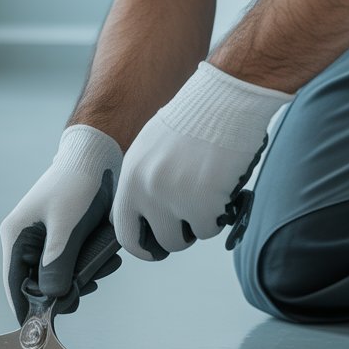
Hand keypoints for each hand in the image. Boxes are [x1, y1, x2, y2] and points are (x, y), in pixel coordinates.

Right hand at [0, 125, 123, 322]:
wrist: (98, 155)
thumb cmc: (78, 184)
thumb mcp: (67, 227)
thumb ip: (57, 265)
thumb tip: (51, 298)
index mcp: (16, 236)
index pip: (13, 283)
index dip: (25, 308)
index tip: (39, 330)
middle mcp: (25, 240)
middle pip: (37, 283)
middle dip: (63, 290)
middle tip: (86, 291)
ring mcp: (44, 239)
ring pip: (57, 275)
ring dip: (81, 277)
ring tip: (104, 268)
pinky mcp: (63, 237)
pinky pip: (71, 262)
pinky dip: (88, 266)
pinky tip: (106, 260)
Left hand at [111, 62, 291, 260]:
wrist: (225, 100)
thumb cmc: (195, 120)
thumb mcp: (152, 149)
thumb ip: (144, 181)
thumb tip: (144, 214)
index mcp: (131, 176)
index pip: (123, 228)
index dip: (139, 245)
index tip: (152, 249)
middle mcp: (147, 189)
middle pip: (158, 240)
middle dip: (175, 239)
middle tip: (189, 226)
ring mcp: (174, 197)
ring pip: (184, 239)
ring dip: (198, 228)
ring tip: (208, 203)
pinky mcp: (203, 202)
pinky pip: (209, 229)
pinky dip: (218, 218)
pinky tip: (222, 195)